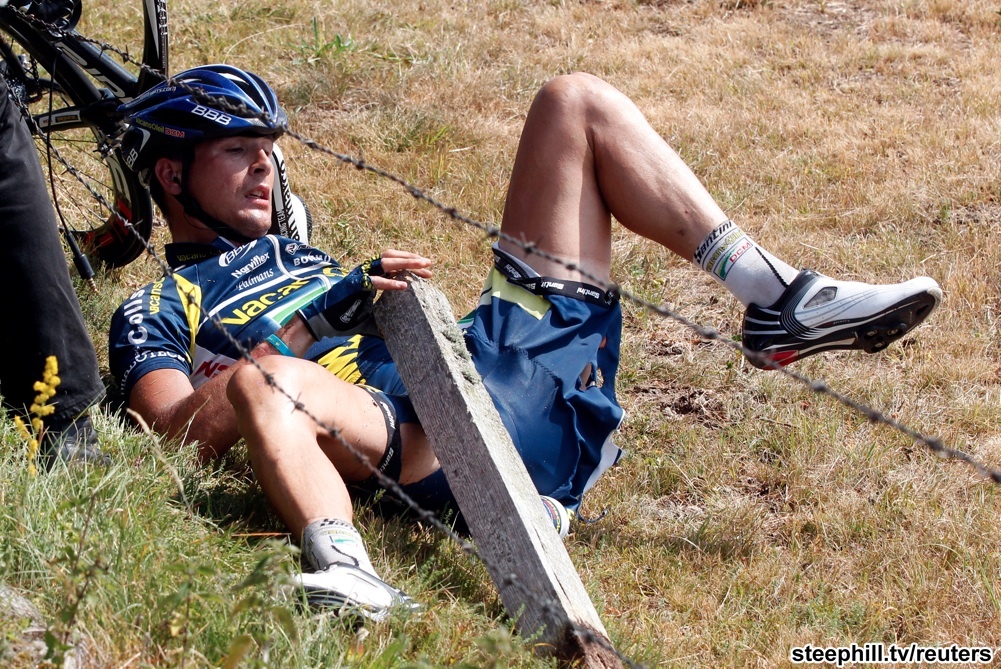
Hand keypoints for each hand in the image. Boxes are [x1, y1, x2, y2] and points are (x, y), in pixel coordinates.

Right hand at [297, 251, 431, 339]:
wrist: (324, 322)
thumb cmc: (345, 320)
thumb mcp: (372, 319)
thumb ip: (385, 320)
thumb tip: (399, 333)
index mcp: (371, 276)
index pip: (394, 265)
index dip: (411, 266)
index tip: (428, 273)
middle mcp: (366, 272)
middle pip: (392, 257)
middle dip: (412, 260)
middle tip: (429, 265)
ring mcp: (359, 276)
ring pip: (385, 262)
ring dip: (405, 263)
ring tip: (422, 267)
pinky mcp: (353, 285)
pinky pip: (374, 282)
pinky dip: (389, 283)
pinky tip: (404, 287)